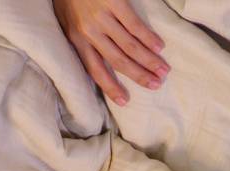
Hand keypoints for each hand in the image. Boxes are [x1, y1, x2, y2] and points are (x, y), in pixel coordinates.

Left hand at [53, 0, 167, 105]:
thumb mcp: (67, 21)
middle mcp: (89, 32)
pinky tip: (159, 47)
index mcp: (76, 40)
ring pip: (129, 45)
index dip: (111, 87)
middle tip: (156, 85)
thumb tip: (98, 59)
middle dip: (139, 75)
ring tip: (163, 70)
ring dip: (149, 60)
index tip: (125, 101)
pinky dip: (148, 37)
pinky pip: (134, 24)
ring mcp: (102, 17)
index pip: (95, 70)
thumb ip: (81, 39)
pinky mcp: (114, 2)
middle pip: (118, 61)